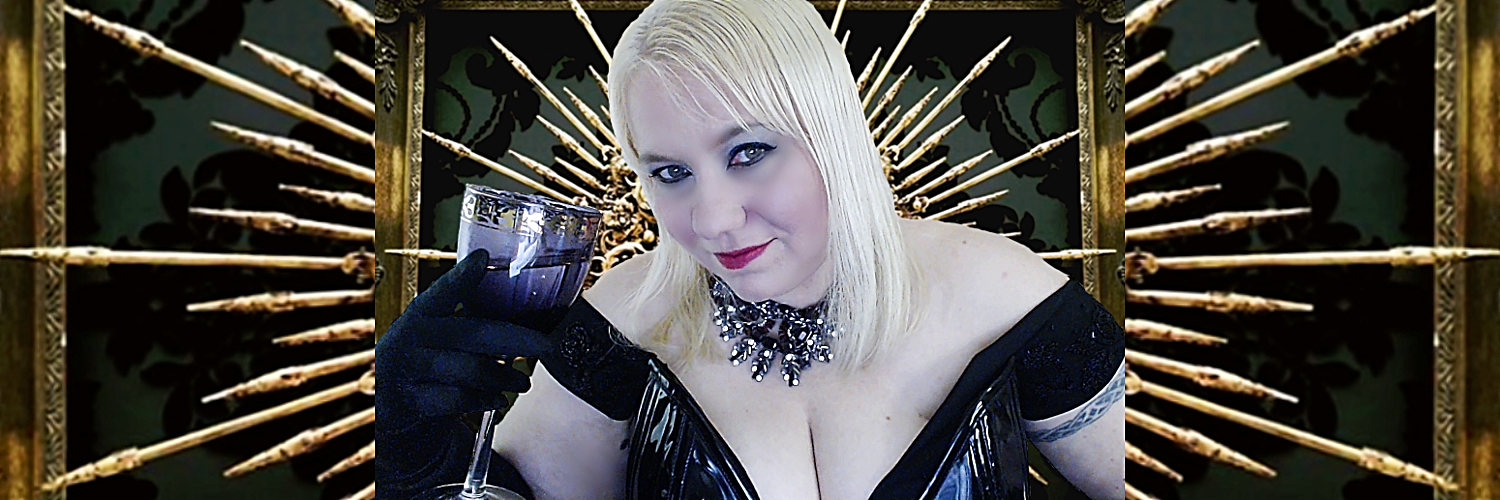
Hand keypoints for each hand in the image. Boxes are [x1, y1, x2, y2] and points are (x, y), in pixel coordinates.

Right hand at [376, 248, 553, 417]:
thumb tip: (523, 314)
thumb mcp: (437, 336)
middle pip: (470, 332)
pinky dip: (483, 399)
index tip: (482, 258)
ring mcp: (408, 368)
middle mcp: (412, 336)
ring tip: (522, 382)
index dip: (461, 276)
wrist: (387, 406)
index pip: (442, 291)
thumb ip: (470, 322)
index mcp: (421, 313)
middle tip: (545, 345)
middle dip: (513, 338)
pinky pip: (456, 399)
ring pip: (469, 369)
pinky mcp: (410, 400)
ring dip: (503, 376)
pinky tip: (499, 399)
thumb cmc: (426, 362)